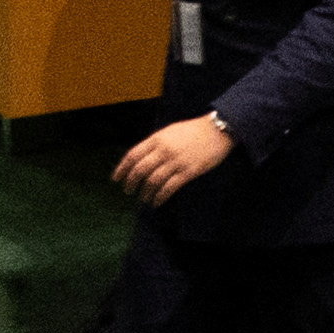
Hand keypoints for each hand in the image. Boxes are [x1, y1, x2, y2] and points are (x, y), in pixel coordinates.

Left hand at [119, 113, 235, 205]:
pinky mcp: (188, 171)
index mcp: (156, 139)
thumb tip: (140, 159)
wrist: (217, 130)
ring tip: (144, 198)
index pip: (132, 155)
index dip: (121, 169)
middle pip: (140, 170)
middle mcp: (163, 150)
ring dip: (145, 192)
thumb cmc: (193, 130)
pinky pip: (169, 187)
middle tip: (129, 191)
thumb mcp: (169, 132)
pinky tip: (157, 202)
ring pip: (153, 181)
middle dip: (131, 183)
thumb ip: (154, 144)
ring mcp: (176, 161)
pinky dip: (160, 197)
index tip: (116, 179)